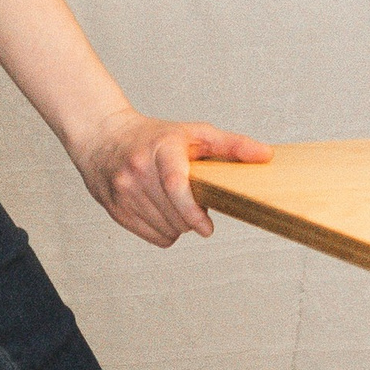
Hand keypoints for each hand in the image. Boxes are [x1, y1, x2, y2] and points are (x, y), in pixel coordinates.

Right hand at [76, 111, 272, 248]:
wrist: (103, 136)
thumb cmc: (156, 136)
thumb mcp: (195, 132)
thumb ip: (232, 145)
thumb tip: (267, 155)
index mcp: (161, 149)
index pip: (176, 185)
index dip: (193, 211)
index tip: (207, 227)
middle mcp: (138, 170)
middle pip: (174, 215)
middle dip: (192, 217)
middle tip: (197, 202)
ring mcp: (123, 191)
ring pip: (164, 230)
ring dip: (179, 226)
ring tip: (178, 205)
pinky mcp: (114, 209)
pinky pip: (151, 237)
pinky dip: (164, 232)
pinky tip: (164, 213)